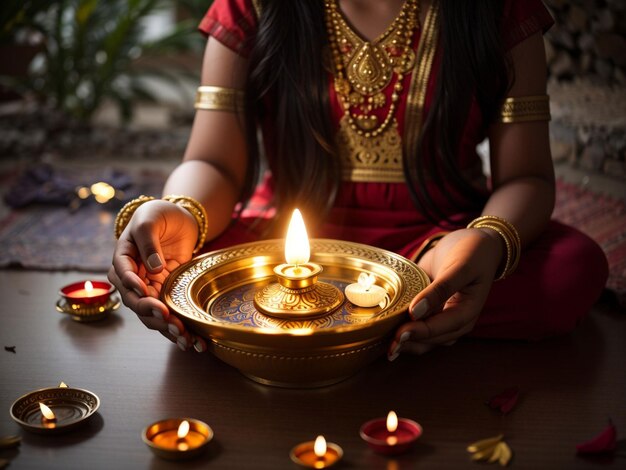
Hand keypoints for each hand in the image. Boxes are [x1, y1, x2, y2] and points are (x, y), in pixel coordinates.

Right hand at [108, 199, 207, 351]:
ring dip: (165, 327)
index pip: (122, 273)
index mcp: (123, 257)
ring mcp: (150, 287)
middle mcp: (133, 277)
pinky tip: (191, 341)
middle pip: (135, 300)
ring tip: (183, 337)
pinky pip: (169, 314)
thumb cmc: (158, 214)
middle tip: (167, 317)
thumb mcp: (151, 220)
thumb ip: (149, 241)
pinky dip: (178, 328)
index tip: (145, 291)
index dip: (131, 284)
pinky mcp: (167, 293)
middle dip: (150, 311)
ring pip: (152, 313)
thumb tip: (153, 267)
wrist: (178, 218)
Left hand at [388, 228, 502, 359]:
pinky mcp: (428, 309)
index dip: (420, 333)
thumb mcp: (461, 267)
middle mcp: (453, 320)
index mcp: (466, 313)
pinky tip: (384, 327)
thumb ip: (440, 290)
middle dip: (408, 342)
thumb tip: (415, 313)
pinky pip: (414, 323)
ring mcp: (440, 316)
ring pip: (421, 338)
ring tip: (381, 341)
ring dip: (403, 341)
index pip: (441, 329)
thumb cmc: (473, 253)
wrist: (474, 243)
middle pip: (429, 339)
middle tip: (384, 342)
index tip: (398, 334)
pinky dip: (401, 326)